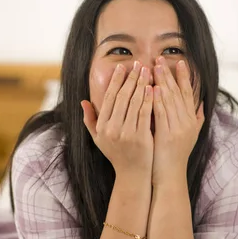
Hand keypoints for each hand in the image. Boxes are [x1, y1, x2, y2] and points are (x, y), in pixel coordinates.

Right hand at [81, 61, 153, 176]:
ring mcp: (127, 134)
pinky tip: (154, 88)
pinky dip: (150, 99)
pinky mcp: (141, 138)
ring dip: (142, 84)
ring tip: (147, 71)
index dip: (116, 81)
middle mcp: (112, 129)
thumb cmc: (116, 154)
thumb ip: (90, 120)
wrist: (133, 174)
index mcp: (102, 126)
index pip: (110, 98)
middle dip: (131, 78)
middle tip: (138, 63)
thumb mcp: (98, 138)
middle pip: (123, 97)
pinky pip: (146, 114)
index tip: (122, 67)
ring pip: (135, 102)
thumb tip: (83, 101)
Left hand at [151, 57, 204, 185]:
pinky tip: (153, 88)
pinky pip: (162, 114)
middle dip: (169, 75)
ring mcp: (178, 129)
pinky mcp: (167, 135)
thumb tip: (203, 104)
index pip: (188, 94)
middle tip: (161, 58)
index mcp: (191, 121)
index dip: (184, 78)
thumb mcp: (190, 136)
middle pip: (178, 94)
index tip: (179, 62)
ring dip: (162, 82)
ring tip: (155, 67)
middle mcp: (187, 123)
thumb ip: (197, 119)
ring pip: (170, 101)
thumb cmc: (175, 157)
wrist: (170, 177)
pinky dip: (158, 100)